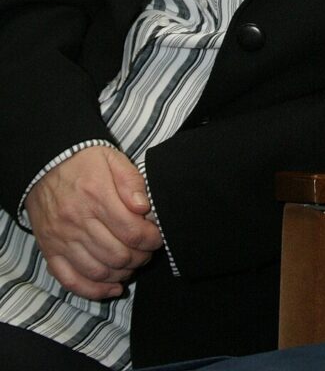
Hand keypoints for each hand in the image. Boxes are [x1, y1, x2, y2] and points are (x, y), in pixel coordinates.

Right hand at [25, 146, 162, 300]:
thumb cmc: (83, 162)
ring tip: (132, 264)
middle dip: (140, 258)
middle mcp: (77, 221)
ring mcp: (62, 239)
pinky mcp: (50, 251)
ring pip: (98, 271)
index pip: (132, 231)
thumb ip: (131, 182)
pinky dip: (94, 291)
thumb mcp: (112, 159)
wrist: (43, 165)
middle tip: (147, 251)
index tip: (157, 237)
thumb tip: (144, 208)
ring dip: (122, 273)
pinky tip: (112, 288)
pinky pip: (72, 280)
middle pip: (117, 255)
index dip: (151, 239)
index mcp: (96, 196)